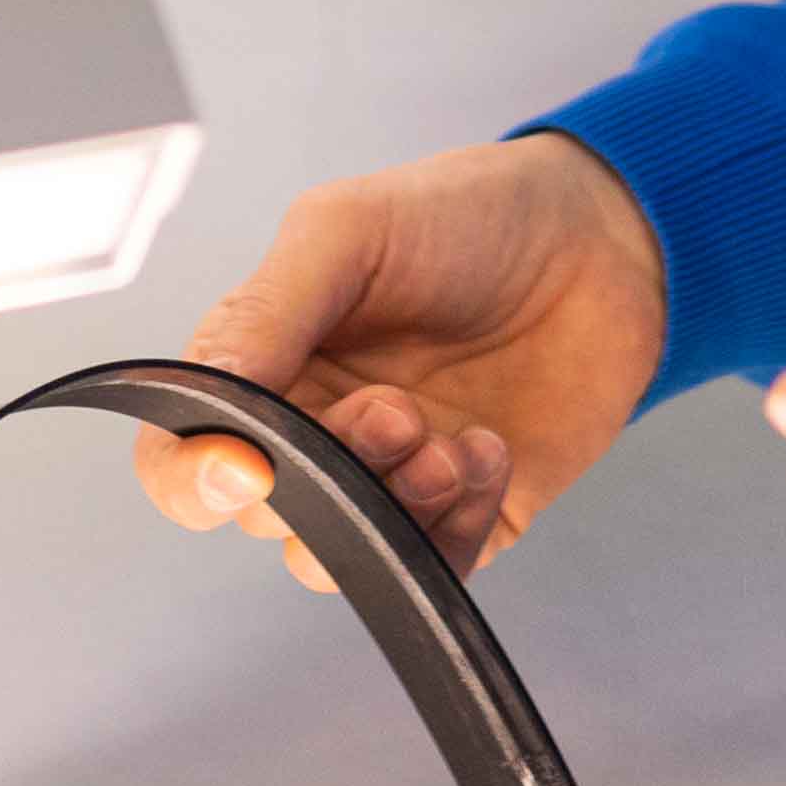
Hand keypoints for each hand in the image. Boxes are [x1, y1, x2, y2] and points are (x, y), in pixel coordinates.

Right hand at [131, 134, 671, 589]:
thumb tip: (204, 396)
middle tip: (393, 412)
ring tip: (444, 440)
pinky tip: (489, 448)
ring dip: (388, 509)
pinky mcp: (466, 517)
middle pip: (266, 516)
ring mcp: (391, 481)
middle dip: (323, 478)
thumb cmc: (465, 217)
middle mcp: (317, 432)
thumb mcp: (347, 231)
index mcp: (267, 364)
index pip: (182, 455)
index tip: (246, 466)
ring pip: (340, 560)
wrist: (603, 239)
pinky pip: (433, 569)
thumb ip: (267, 312)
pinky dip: (455, 524)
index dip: (193, 478)